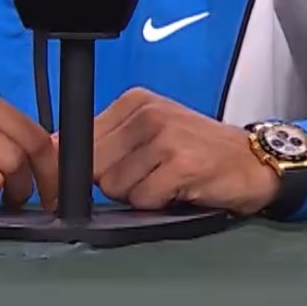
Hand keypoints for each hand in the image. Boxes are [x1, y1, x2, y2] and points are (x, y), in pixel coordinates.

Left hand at [92, 87, 280, 216]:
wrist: (251, 162)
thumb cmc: (196, 150)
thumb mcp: (149, 132)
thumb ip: (105, 141)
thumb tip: (55, 154)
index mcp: (134, 101)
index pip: (80, 138)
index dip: (84, 167)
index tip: (105, 173)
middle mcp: (147, 112)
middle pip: (94, 167)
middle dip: (115, 183)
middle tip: (149, 176)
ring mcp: (164, 136)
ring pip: (116, 187)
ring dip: (139, 195)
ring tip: (166, 181)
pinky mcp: (181, 164)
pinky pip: (143, 200)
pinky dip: (158, 205)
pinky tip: (178, 190)